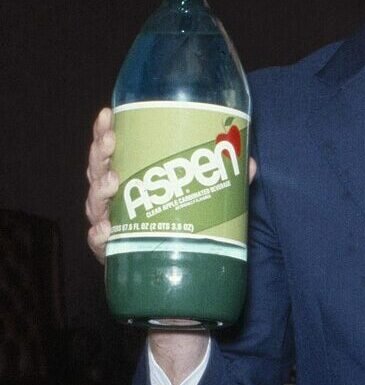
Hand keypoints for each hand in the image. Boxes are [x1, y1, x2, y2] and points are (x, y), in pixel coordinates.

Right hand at [84, 108, 257, 264]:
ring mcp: (109, 223)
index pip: (111, 148)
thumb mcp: (202, 197)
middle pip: (97, 170)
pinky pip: (100, 242)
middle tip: (112, 143)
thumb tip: (249, 162)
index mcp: (129, 175)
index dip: (105, 130)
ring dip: (101, 190)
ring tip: (114, 182)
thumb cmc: (177, 223)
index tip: (109, 114)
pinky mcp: (111, 252)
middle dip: (101, 154)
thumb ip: (224, 180)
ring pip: (95, 203)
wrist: (169, 271)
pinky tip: (107, 230)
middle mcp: (113, 197)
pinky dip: (100, 235)